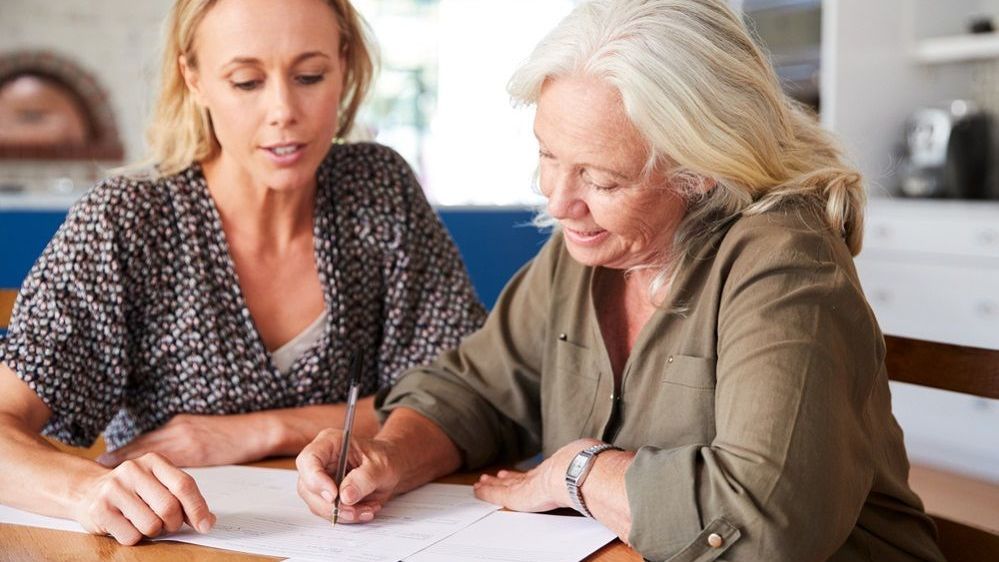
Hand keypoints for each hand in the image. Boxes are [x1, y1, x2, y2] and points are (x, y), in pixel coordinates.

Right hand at [74, 452, 215, 544]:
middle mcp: (133, 470)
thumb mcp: (158, 483)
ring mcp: (113, 489)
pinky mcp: (99, 510)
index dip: (197, 508)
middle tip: (167, 524)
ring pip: (151, 525)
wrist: (88, 490)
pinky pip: (131, 536)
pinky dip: (135, 537)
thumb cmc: (132, 490)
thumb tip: (207, 521)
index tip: (205, 525)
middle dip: (173, 523)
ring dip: (153, 531)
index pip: (183, 485)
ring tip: (143, 521)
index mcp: (153, 461)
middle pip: (169, 508)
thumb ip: (183, 497)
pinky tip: (126, 525)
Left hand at [97, 414, 266, 467]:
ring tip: (109, 473)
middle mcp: (178, 428)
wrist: (257, 429)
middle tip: (98, 465)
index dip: (126, 449)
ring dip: (130, 463)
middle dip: (121, 455)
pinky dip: (153, 473)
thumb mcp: (203, 433)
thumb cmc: (232, 434)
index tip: (106, 458)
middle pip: (143, 444)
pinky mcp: (197, 450)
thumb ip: (184, 442)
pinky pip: (170, 464)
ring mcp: (187, 438)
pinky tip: (141, 481)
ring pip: (152, 452)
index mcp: (179, 424)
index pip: (147, 439)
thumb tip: (165, 461)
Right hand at [295, 428, 400, 523]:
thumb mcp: (381, 465)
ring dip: (342, 513)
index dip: (315, 479)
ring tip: (366, 509)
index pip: (309, 459)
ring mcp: (320, 479)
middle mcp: (320, 461)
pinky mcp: (325, 496)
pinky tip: (364, 510)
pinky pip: (328, 512)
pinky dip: (346, 516)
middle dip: (331, 505)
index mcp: (330, 442)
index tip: (334, 495)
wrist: (391, 467)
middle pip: (307, 486)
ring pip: (316, 504)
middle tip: (354, 510)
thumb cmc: (385, 458)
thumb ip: (365, 478)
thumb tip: (345, 496)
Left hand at [472, 439, 598, 512]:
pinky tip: (477, 490)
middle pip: (520, 479)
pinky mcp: (519, 496)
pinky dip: (488, 493)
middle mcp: (542, 477)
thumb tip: (617, 470)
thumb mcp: (595, 466)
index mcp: (558, 472)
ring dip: (494, 484)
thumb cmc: (591, 470)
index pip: (538, 475)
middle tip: (495, 475)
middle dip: (507, 478)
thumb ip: (599, 470)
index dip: (527, 474)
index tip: (517, 472)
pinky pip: (498, 495)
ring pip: (507, 485)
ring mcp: (530, 485)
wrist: (581, 471)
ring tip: (483, 481)